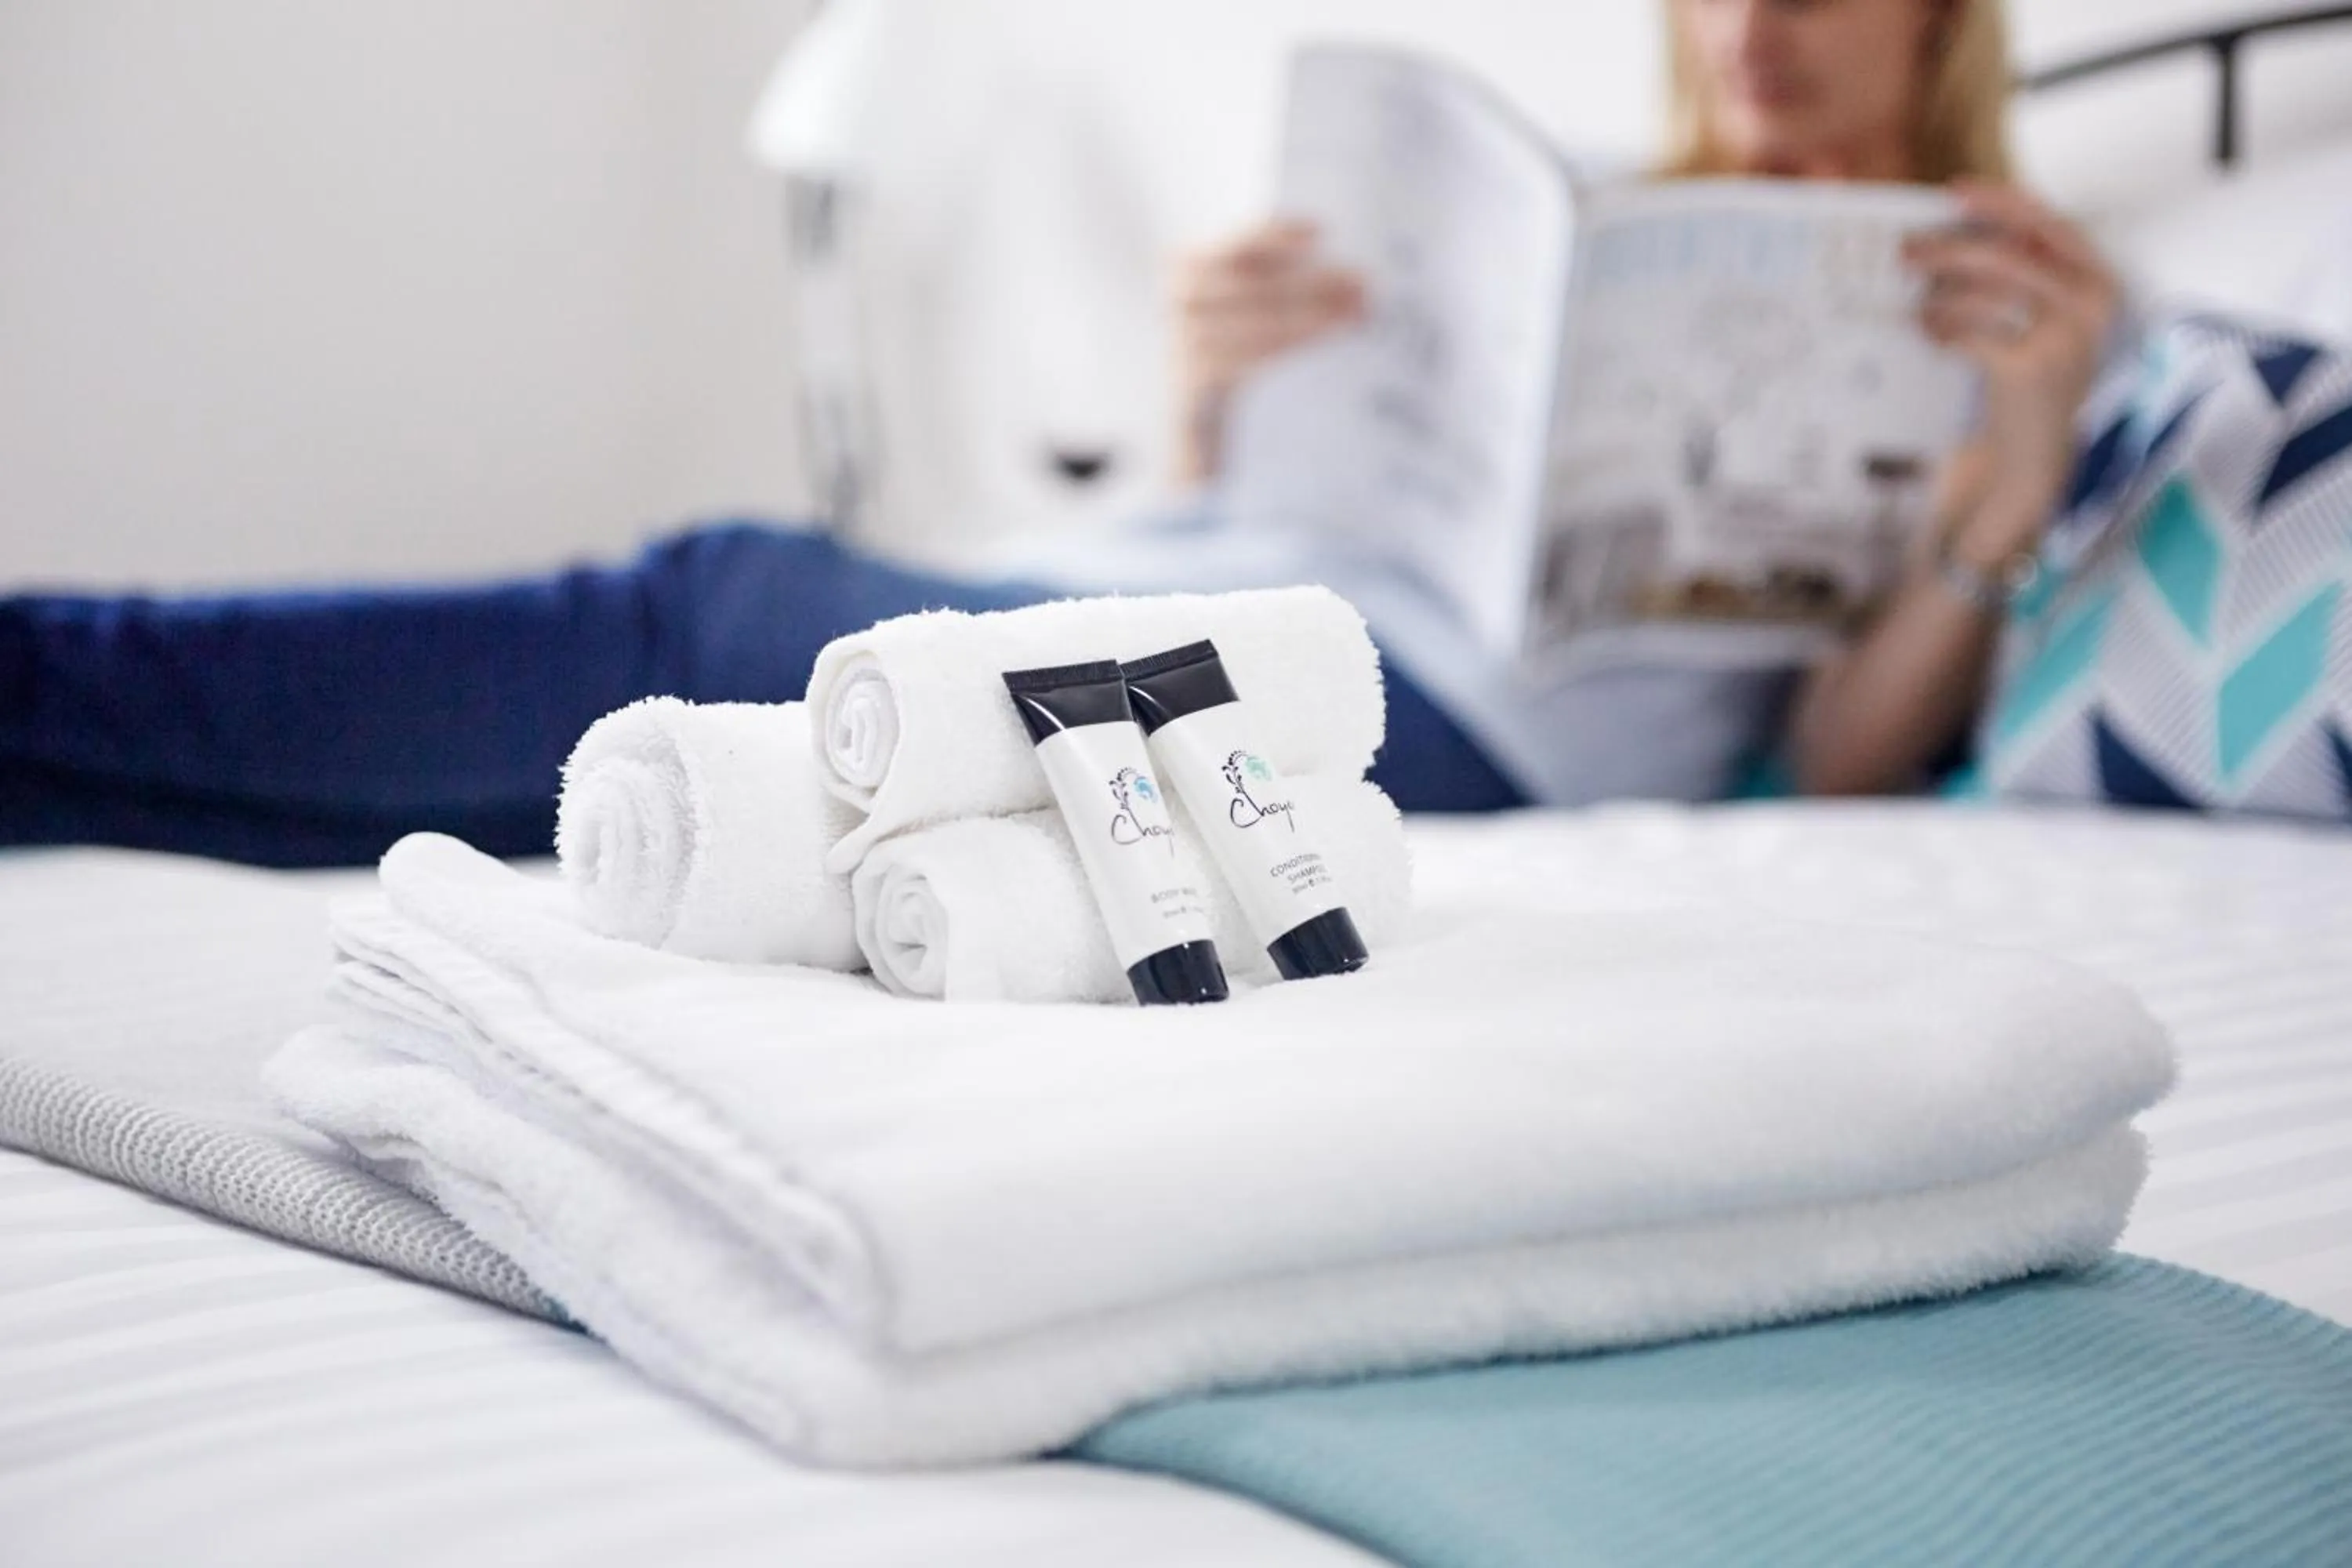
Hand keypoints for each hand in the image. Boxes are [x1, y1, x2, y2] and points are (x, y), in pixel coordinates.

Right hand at [1171, 220, 1365, 482]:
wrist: (1196, 416)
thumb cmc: (1232, 344)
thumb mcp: (1245, 303)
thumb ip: (1277, 276)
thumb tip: (1344, 268)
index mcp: (1188, 262)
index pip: (1238, 243)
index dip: (1279, 235)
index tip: (1322, 232)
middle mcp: (1180, 297)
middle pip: (1255, 285)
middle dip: (1314, 283)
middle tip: (1363, 283)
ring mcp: (1183, 340)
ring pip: (1258, 322)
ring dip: (1313, 317)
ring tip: (1356, 314)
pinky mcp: (1196, 379)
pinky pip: (1250, 359)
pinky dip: (1292, 347)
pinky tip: (1324, 341)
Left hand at [1902, 181, 2119, 565]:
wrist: (2038, 454)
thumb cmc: (2032, 374)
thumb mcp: (2044, 318)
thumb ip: (2024, 274)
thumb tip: (1958, 230)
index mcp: (2101, 282)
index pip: (2050, 224)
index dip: (2001, 204)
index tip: (1954, 191)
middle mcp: (2092, 306)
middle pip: (2007, 256)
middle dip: (1949, 250)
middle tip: (1906, 252)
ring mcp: (2065, 339)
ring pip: (1985, 293)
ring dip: (1939, 295)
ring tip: (1919, 307)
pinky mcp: (2030, 371)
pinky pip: (1969, 333)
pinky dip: (1940, 329)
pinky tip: (1928, 333)